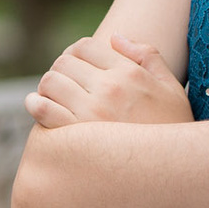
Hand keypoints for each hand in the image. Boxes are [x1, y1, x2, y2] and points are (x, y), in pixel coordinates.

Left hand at [25, 34, 191, 127]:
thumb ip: (148, 56)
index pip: (86, 46)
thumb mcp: (171, 88)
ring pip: (50, 82)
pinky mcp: (75, 138)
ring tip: (53, 96)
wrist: (173, 170)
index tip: (75, 64)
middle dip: (60, 69)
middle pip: (63, 62)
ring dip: (47, 86)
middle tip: (64, 82)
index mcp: (130, 73)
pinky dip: (35, 104)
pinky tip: (38, 106)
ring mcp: (90, 113)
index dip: (76, 52)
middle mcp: (109, 89)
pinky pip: (43, 110)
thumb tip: (115, 37)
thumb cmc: (173, 129)